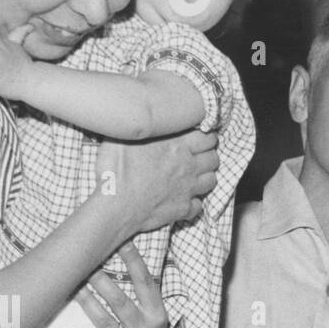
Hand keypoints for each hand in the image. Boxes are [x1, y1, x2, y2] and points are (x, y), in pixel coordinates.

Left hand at [66, 243, 167, 327]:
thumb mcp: (151, 311)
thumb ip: (140, 288)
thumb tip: (122, 247)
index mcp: (156, 313)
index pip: (145, 283)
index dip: (134, 262)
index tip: (121, 241)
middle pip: (120, 302)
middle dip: (101, 282)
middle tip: (84, 263)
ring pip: (105, 323)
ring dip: (86, 303)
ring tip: (71, 286)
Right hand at [96, 130, 218, 238]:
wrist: (116, 205)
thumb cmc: (116, 170)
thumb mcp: (123, 137)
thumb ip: (140, 128)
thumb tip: (139, 119)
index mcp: (177, 145)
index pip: (206, 137)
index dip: (206, 136)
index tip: (199, 138)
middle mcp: (187, 166)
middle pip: (212, 158)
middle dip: (208, 155)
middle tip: (198, 155)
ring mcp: (188, 189)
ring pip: (211, 180)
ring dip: (206, 176)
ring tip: (195, 175)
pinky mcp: (183, 208)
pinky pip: (199, 205)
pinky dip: (195, 202)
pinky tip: (185, 199)